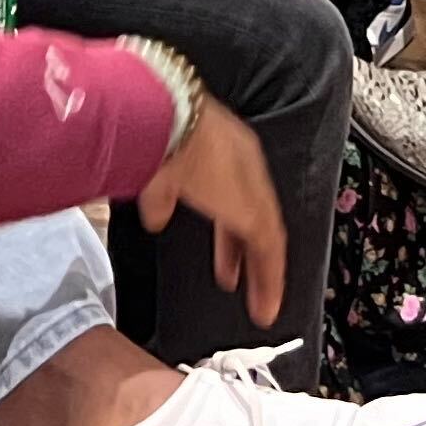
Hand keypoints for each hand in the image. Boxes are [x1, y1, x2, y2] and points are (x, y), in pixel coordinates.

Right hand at [138, 93, 286, 325]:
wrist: (169, 123)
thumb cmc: (159, 136)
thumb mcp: (158, 172)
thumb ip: (161, 198)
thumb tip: (156, 220)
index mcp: (225, 151)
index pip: (235, 194)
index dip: (232, 226)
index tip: (230, 249)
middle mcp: (245, 166)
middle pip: (254, 217)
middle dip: (246, 250)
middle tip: (243, 277)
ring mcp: (253, 189)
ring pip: (266, 237)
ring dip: (264, 273)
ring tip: (263, 302)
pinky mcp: (255, 212)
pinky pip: (270, 251)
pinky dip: (269, 279)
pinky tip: (266, 302)